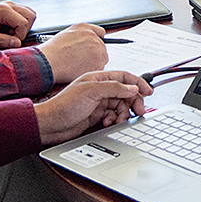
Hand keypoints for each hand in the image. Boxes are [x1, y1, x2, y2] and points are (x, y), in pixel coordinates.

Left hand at [0, 2, 34, 49]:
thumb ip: (2, 41)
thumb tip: (17, 43)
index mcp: (3, 10)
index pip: (23, 23)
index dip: (20, 35)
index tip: (9, 41)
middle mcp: (9, 5)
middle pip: (30, 16)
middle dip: (24, 30)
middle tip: (11, 37)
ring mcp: (10, 5)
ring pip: (30, 14)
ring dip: (24, 26)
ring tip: (10, 33)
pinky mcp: (10, 9)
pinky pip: (24, 15)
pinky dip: (21, 24)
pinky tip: (10, 29)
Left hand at [35, 69, 151, 144]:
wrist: (51, 124)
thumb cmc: (64, 105)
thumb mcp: (91, 92)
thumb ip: (114, 88)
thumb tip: (132, 87)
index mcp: (98, 78)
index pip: (124, 77)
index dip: (138, 83)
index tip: (149, 91)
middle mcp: (100, 89)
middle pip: (125, 93)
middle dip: (134, 102)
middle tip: (139, 111)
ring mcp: (99, 102)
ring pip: (120, 106)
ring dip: (122, 113)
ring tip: (118, 120)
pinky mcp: (97, 115)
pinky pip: (113, 116)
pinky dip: (113, 120)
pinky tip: (107, 123)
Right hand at [38, 23, 109, 85]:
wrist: (48, 62)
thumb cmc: (52, 51)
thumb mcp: (66, 34)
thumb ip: (79, 36)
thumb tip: (84, 42)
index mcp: (85, 28)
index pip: (100, 33)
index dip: (96, 41)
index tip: (93, 48)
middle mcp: (93, 37)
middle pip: (102, 48)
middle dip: (95, 55)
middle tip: (83, 61)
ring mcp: (97, 50)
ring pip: (102, 59)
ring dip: (95, 63)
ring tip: (79, 67)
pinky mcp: (98, 63)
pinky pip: (100, 69)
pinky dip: (93, 72)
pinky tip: (80, 71)